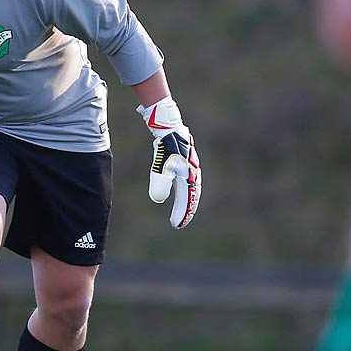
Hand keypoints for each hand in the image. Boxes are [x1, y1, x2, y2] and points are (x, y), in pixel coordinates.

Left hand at [137, 97, 200, 229]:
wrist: (168, 124)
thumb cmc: (166, 145)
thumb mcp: (162, 165)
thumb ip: (160, 182)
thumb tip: (158, 200)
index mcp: (190, 175)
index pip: (188, 199)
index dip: (184, 213)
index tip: (177, 225)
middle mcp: (192, 171)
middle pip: (191, 195)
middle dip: (185, 209)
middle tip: (178, 222)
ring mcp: (188, 165)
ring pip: (189, 187)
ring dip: (185, 200)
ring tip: (179, 211)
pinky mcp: (182, 160)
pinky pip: (184, 179)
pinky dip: (181, 189)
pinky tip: (174, 190)